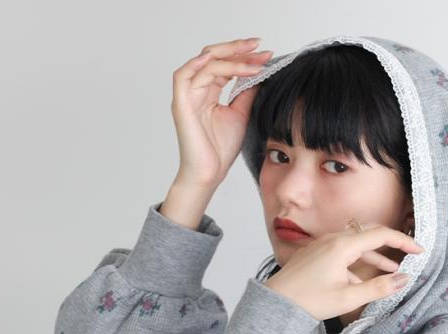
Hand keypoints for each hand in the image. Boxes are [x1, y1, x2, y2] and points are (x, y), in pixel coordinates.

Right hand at [171, 37, 272, 186]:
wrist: (209, 173)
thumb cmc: (221, 149)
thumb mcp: (241, 113)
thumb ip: (247, 92)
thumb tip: (260, 71)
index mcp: (209, 92)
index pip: (225, 65)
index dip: (244, 57)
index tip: (266, 55)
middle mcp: (196, 90)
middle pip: (213, 57)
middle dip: (237, 49)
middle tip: (258, 46)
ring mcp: (187, 96)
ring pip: (204, 63)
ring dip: (229, 59)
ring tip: (251, 60)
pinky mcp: (180, 104)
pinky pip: (183, 76)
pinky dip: (198, 65)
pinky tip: (216, 60)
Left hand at [264, 223, 424, 320]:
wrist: (275, 303)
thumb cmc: (309, 301)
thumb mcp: (348, 298)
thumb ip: (378, 288)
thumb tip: (404, 279)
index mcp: (342, 245)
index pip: (380, 234)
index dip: (403, 241)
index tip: (419, 250)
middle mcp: (332, 239)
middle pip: (368, 232)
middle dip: (390, 243)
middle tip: (408, 253)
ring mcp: (322, 244)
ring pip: (355, 243)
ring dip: (373, 255)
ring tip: (390, 270)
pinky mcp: (315, 253)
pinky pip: (342, 250)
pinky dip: (356, 260)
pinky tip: (361, 278)